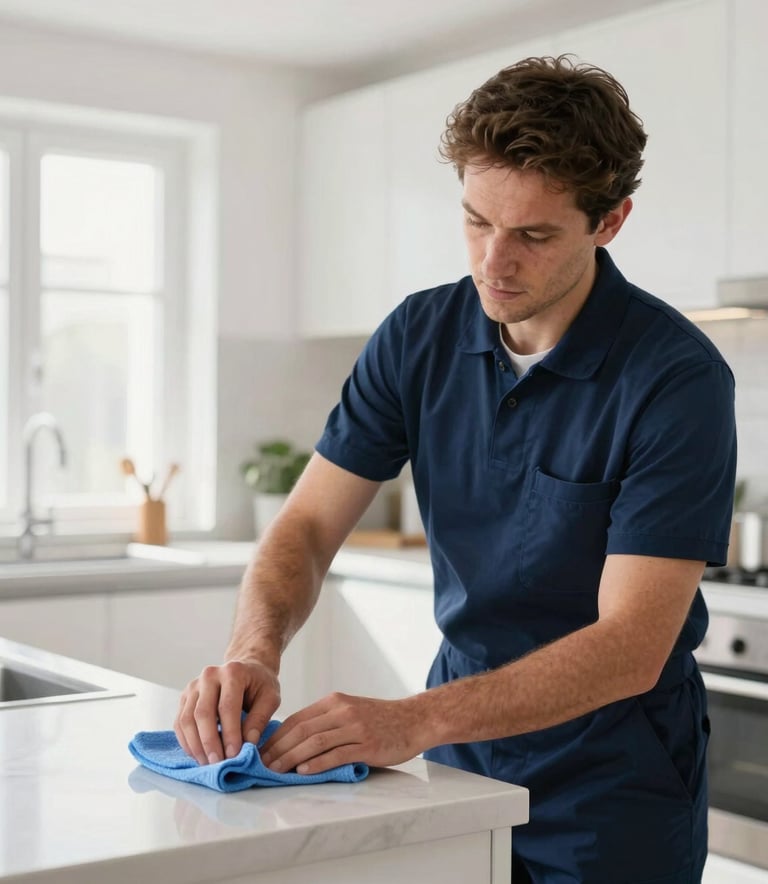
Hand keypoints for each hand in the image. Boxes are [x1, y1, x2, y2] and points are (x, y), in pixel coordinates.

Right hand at [174, 660, 279, 765]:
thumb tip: (248, 744)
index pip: (227, 707)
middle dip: (210, 742)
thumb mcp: (270, 697)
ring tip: (208, 763)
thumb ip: (260, 719)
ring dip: (196, 745)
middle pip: (203, 713)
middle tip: (218, 763)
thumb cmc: (260, 684)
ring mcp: (194, 686)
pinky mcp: (185, 697)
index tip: (234, 755)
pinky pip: (180, 722)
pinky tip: (198, 755)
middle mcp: (209, 676)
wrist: (247, 669)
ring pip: (187, 719)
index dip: (230, 733)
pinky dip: (186, 742)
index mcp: (233, 672)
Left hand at [259, 692, 424, 774]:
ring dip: (291, 758)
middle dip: (278, 749)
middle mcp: (342, 711)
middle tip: (261, 765)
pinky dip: (317, 763)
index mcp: (334, 701)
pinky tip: (303, 771)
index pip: (297, 719)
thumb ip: (326, 721)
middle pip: (302, 730)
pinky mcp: (367, 745)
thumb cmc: (379, 719)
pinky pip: (336, 754)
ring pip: (315, 742)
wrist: (414, 720)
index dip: (277, 736)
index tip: (261, 751)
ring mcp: (355, 727)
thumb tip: (294, 739)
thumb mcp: (350, 710)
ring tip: (275, 771)